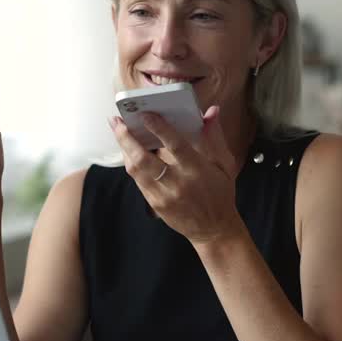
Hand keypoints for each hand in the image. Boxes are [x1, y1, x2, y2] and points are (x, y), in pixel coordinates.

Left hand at [108, 105, 243, 243]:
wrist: (214, 229)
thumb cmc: (220, 193)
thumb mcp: (224, 164)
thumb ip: (213, 137)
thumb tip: (211, 111)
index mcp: (197, 170)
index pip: (174, 145)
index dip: (158, 128)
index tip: (145, 114)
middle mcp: (177, 183)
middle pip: (144, 158)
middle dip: (126, 138)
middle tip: (117, 121)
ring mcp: (163, 196)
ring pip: (135, 169)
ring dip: (124, 148)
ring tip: (118, 131)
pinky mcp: (155, 204)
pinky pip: (137, 180)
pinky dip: (131, 163)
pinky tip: (128, 151)